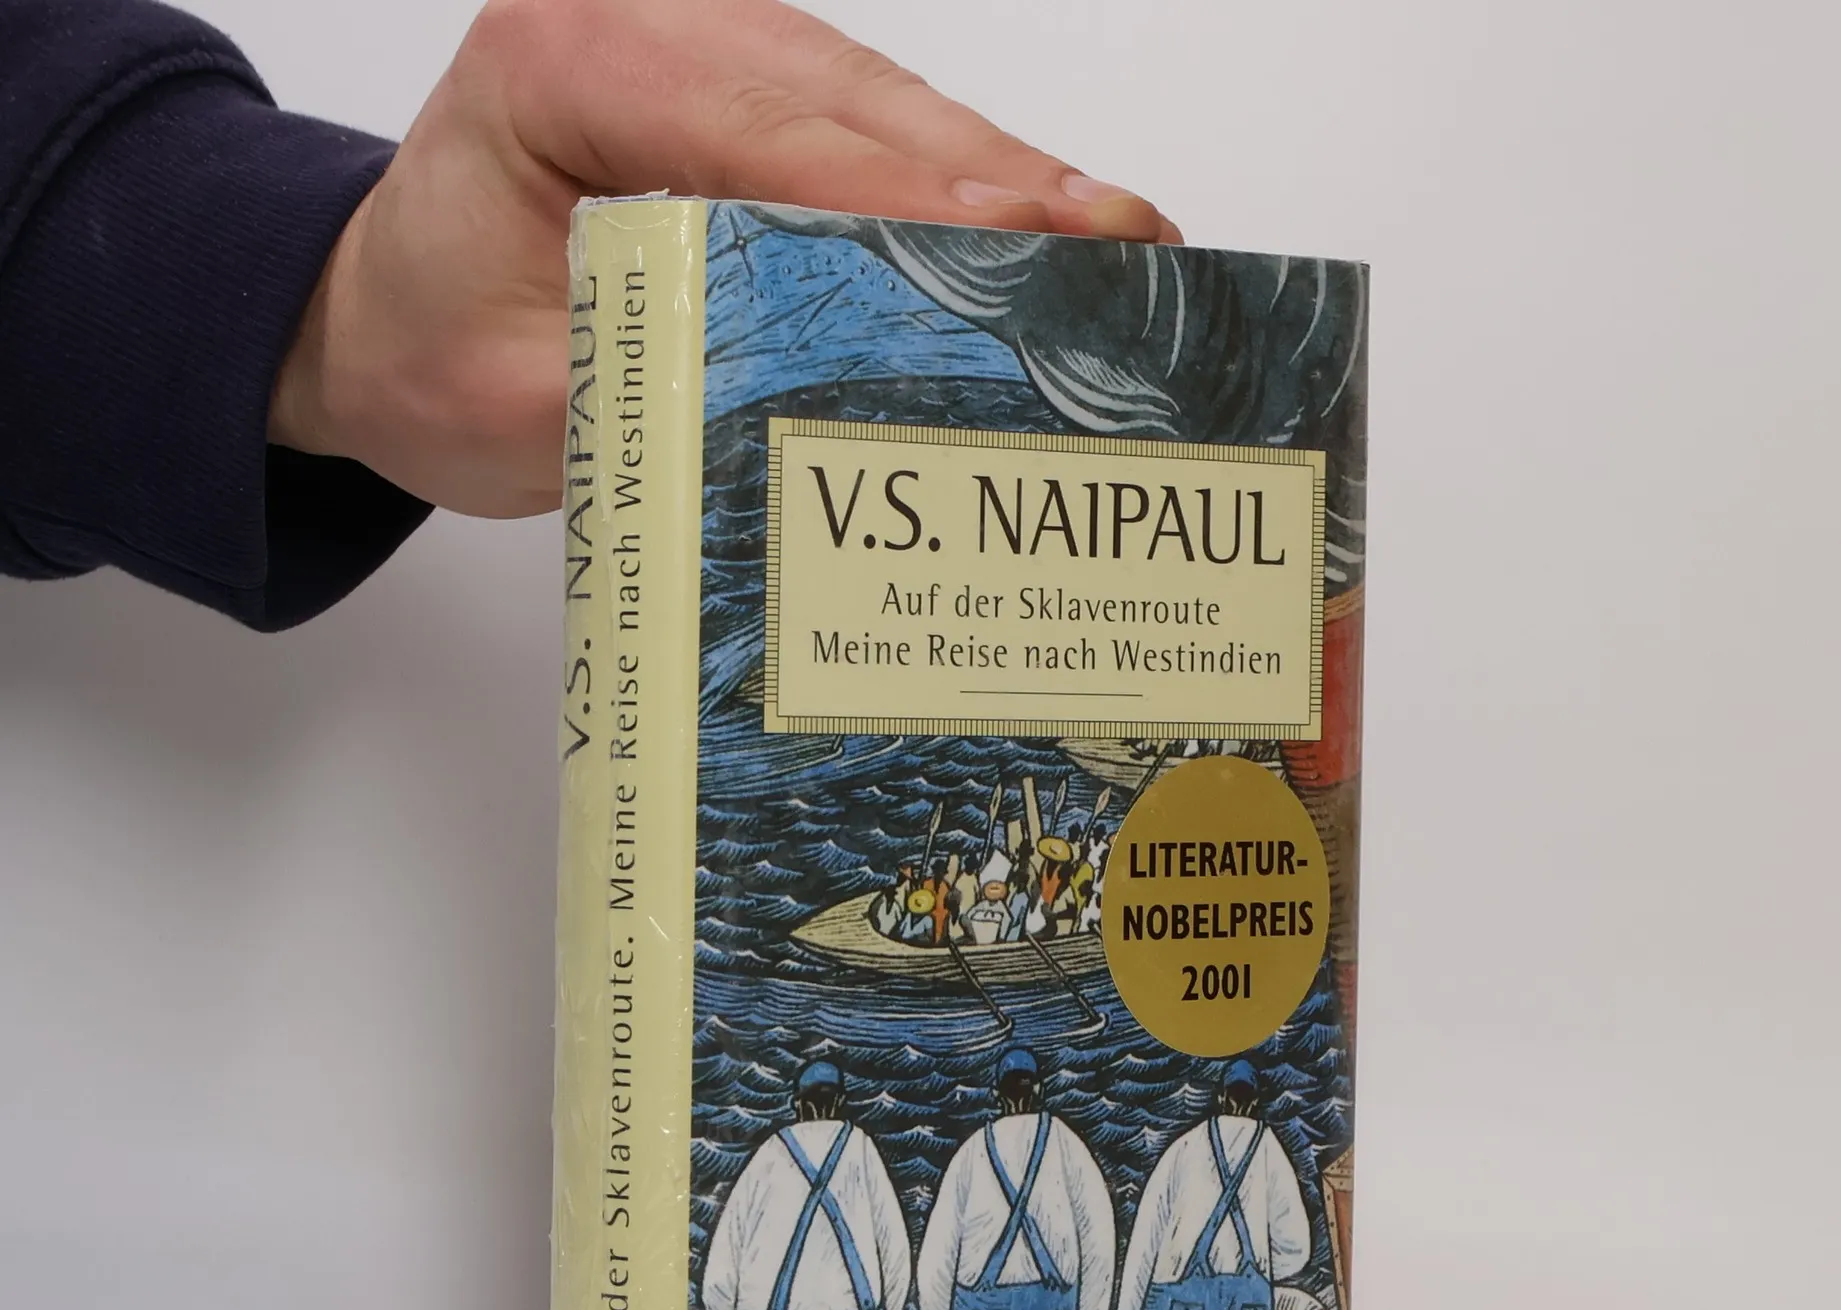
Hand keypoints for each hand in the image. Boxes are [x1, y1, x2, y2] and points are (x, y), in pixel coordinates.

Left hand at [270, 0, 1178, 516]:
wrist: (378, 315)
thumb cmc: (428, 349)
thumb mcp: (516, 404)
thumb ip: (659, 389)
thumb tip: (814, 404)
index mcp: (566, 66)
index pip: (765, 129)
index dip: (908, 192)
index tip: (1029, 237)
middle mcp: (646, 23)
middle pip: (854, 102)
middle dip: (996, 182)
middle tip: (1125, 247)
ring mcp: (704, 46)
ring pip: (882, 105)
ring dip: (999, 183)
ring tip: (1116, 247)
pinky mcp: (744, 91)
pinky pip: (870, 129)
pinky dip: (956, 186)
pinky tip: (1042, 230)